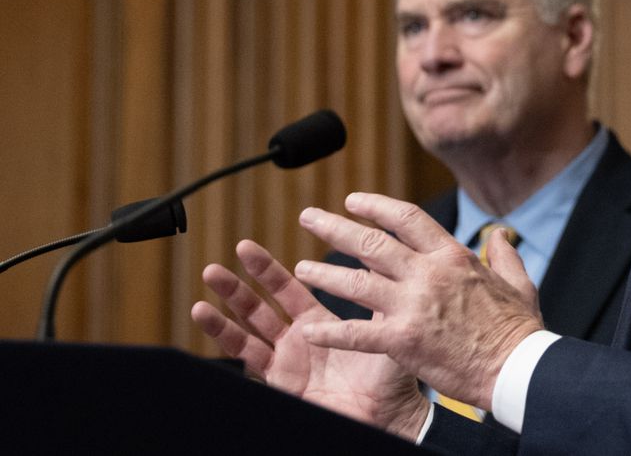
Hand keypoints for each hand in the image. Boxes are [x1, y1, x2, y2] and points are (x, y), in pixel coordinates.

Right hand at [191, 239, 428, 438]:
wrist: (389, 415)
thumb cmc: (391, 375)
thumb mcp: (385, 326)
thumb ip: (377, 294)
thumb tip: (381, 254)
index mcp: (318, 322)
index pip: (286, 289)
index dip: (266, 270)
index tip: (246, 247)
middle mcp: (297, 340)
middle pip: (258, 308)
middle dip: (236, 286)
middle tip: (216, 266)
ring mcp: (285, 362)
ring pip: (246, 331)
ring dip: (224, 312)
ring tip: (205, 287)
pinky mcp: (280, 382)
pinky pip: (248, 360)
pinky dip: (226, 338)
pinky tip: (207, 318)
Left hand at [292, 192, 542, 409]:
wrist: (516, 368)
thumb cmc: (518, 329)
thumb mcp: (518, 281)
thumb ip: (504, 253)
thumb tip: (499, 232)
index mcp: (452, 255)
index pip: (405, 218)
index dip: (375, 205)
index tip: (352, 201)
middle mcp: (427, 274)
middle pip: (370, 242)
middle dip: (334, 227)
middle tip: (309, 217)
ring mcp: (412, 306)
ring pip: (355, 282)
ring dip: (324, 273)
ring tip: (301, 269)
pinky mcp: (402, 341)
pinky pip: (355, 333)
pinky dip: (330, 332)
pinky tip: (309, 331)